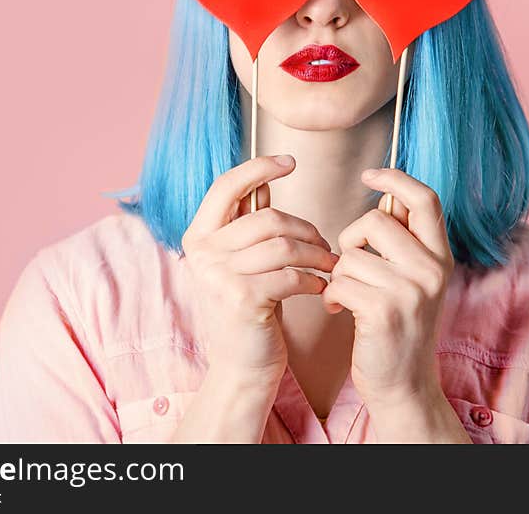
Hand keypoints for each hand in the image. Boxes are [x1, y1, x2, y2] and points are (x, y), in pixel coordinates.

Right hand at [181, 154, 338, 389]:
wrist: (242, 367)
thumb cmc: (249, 309)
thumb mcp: (244, 261)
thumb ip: (248, 222)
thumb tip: (265, 181)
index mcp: (199, 236)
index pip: (226, 186)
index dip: (258, 167)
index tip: (289, 161)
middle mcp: (202, 252)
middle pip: (267, 217)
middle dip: (306, 228)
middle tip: (326, 244)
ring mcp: (218, 275)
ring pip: (283, 245)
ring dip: (316, 254)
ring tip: (329, 265)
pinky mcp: (240, 298)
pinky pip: (290, 274)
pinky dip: (312, 279)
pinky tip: (320, 287)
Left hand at [322, 167, 455, 406]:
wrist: (403, 385)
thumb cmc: (399, 326)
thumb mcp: (414, 279)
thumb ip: (404, 241)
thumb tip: (386, 197)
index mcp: (440, 256)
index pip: (425, 199)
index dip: (396, 178)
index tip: (370, 175)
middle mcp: (432, 271)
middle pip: (376, 221)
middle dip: (351, 240)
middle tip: (351, 265)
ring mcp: (410, 292)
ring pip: (351, 255)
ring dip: (339, 274)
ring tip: (348, 295)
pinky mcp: (384, 312)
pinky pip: (340, 282)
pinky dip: (332, 295)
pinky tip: (340, 310)